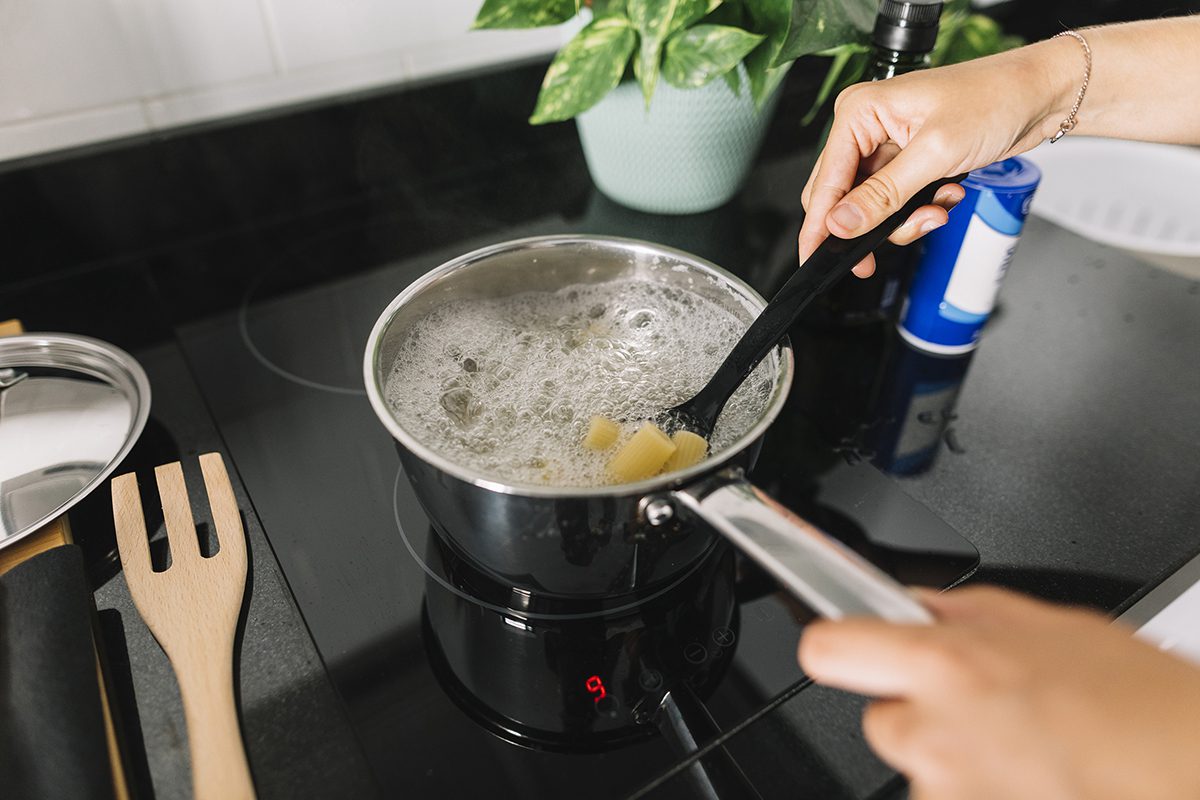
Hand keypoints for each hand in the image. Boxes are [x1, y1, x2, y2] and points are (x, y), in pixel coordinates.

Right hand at [798, 40, 1073, 275]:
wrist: (1039, 95)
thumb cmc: (994, 100)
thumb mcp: (934, 154)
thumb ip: (883, 195)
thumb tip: (841, 224)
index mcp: (860, 112)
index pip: (826, 181)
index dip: (820, 225)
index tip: (815, 259)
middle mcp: (867, 127)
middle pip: (843, 197)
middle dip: (874, 223)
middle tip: (898, 237)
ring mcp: (887, 145)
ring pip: (872, 207)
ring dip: (905, 219)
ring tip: (938, 210)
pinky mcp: (908, 160)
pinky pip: (896, 203)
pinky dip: (920, 210)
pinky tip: (947, 195)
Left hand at [798, 585, 1199, 799]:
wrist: (1195, 771)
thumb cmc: (1144, 706)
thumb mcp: (1053, 626)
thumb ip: (966, 615)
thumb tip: (916, 605)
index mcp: (945, 666)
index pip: (828, 650)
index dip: (838, 645)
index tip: (851, 645)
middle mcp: (933, 733)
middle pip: (880, 720)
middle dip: (918, 712)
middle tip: (981, 708)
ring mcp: (948, 792)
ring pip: (920, 770)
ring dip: (955, 761)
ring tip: (1024, 749)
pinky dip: (982, 792)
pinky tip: (1032, 778)